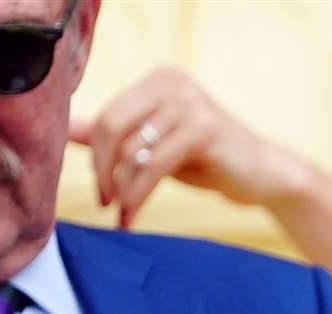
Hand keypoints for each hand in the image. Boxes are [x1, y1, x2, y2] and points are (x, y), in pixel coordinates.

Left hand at [68, 67, 305, 227]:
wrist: (265, 175)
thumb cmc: (210, 160)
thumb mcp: (157, 145)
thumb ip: (116, 136)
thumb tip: (66, 129)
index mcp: (159, 79)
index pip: (108, 114)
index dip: (94, 155)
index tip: (101, 189)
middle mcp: (172, 82)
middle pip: (112, 124)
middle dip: (103, 169)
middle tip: (106, 202)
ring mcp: (189, 102)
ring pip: (133, 149)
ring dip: (123, 189)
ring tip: (124, 215)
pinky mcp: (204, 128)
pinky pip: (155, 164)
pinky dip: (139, 193)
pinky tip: (135, 213)